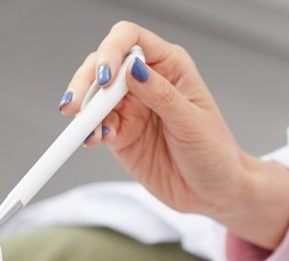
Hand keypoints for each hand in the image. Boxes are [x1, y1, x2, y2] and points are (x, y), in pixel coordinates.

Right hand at [61, 22, 288, 247]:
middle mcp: (145, 83)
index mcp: (169, 66)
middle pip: (103, 67)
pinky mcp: (120, 137)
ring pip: (94, 98)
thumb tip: (133, 69)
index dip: (111, 52)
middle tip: (75, 106)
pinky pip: (96, 128)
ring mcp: (130, 110)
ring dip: (83, 112)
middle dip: (85, 83)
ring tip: (83, 129)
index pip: (131, 41)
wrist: (211, 192)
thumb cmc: (213, 153)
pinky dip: (89, 133)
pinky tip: (91, 140)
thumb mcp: (192, 123)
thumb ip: (162, 95)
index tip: (104, 79)